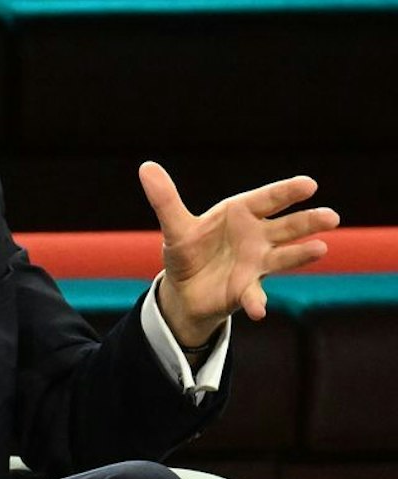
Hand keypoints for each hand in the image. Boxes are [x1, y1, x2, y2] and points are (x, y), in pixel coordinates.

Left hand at [139, 162, 337, 347]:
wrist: (184, 288)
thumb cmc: (188, 249)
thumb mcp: (176, 226)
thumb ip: (165, 199)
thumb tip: (146, 167)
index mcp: (241, 213)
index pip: (268, 198)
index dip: (287, 191)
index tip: (309, 184)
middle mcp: (257, 236)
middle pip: (287, 226)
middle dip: (309, 221)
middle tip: (331, 217)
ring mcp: (257, 263)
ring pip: (285, 256)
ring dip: (302, 254)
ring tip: (321, 249)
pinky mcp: (247, 288)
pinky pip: (255, 295)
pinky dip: (257, 302)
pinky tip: (260, 311)